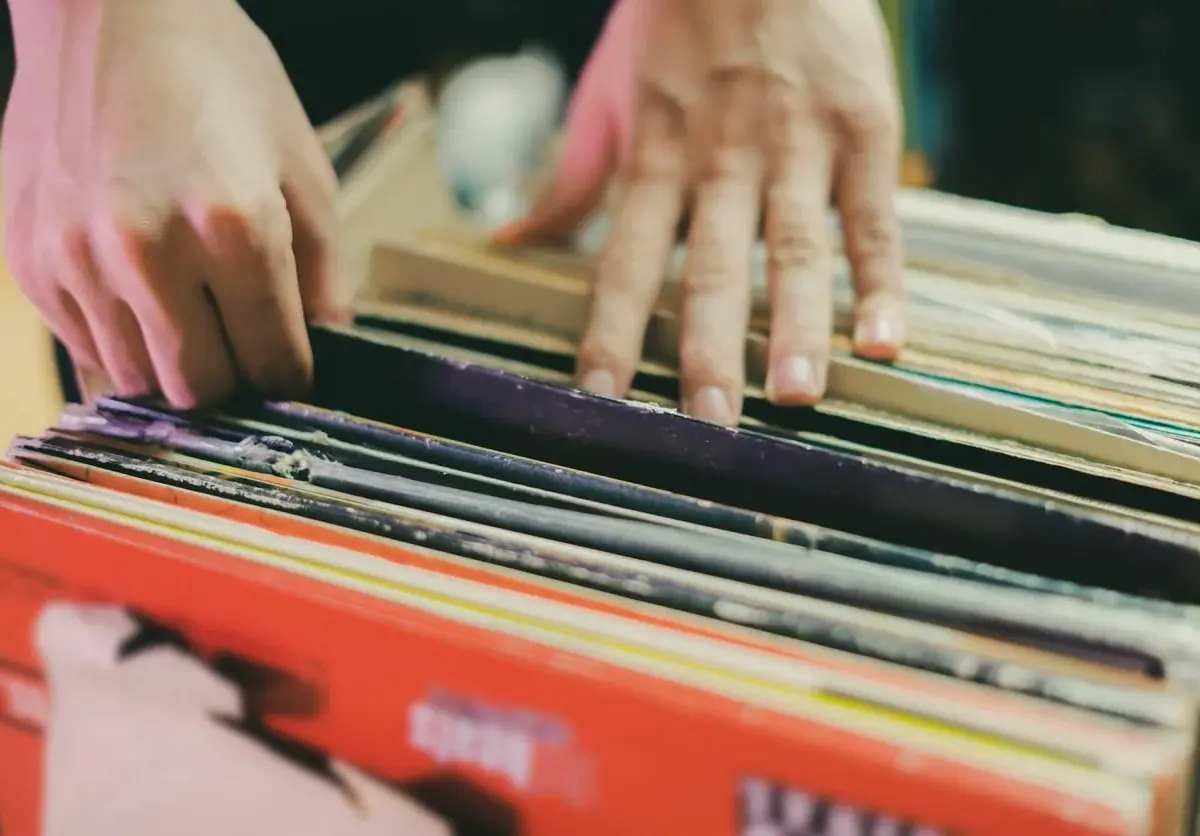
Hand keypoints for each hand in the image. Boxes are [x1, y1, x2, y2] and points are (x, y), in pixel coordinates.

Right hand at [3, 0, 346, 408]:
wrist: (111, 6)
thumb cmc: (222, 79)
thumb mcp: (302, 170)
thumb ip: (320, 275)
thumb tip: (324, 350)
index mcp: (234, 228)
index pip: (271, 363)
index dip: (291, 381)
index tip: (293, 377)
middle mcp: (148, 250)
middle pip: (199, 389)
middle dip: (233, 384)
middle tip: (245, 352)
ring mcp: (77, 257)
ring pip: (137, 379)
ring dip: (173, 367)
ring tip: (193, 316)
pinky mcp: (31, 258)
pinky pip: (84, 347)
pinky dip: (122, 341)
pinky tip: (142, 294)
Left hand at [498, 0, 905, 424]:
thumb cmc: (672, 22)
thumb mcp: (609, 96)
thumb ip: (573, 179)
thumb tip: (511, 241)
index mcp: (656, 159)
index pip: (627, 264)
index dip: (612, 335)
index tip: (602, 403)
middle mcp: (722, 162)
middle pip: (713, 270)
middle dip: (710, 352)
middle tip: (709, 427)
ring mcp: (796, 147)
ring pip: (795, 249)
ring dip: (799, 326)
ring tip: (800, 397)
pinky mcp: (861, 129)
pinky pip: (874, 215)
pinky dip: (882, 277)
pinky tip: (886, 339)